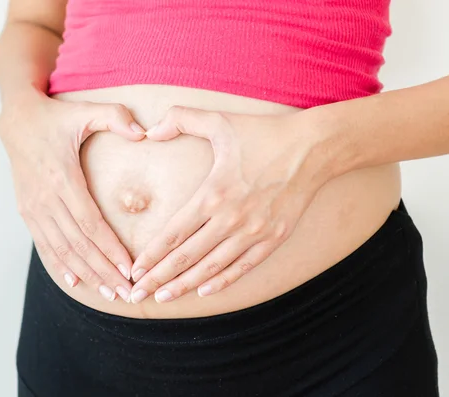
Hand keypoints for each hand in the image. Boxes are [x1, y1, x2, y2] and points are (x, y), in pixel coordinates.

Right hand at [0, 90, 144, 301]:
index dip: (110, 248)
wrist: (16, 122)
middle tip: (126, 292)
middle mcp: (45, 198)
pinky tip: (74, 282)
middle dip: (104, 271)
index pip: (90, 223)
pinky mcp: (27, 212)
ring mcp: (33, 208)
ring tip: (109, 293)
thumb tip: (143, 132)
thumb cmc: (55, 118)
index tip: (130, 269)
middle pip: (78, 244)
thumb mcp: (84, 110)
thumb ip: (115, 117)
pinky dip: (59, 265)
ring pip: (62, 250)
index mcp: (62, 177)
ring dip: (86, 274)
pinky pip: (44, 245)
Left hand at [129, 106, 329, 303]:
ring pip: (212, 267)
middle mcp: (231, 218)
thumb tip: (150, 131)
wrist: (313, 148)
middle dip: (159, 278)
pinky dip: (222, 281)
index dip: (151, 255)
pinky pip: (243, 267)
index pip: (174, 233)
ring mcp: (254, 232)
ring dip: (185, 285)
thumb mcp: (220, 121)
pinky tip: (203, 291)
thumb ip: (182, 119)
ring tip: (163, 298)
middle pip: (187, 257)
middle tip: (137, 294)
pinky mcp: (274, 238)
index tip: (134, 271)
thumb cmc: (263, 134)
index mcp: (214, 193)